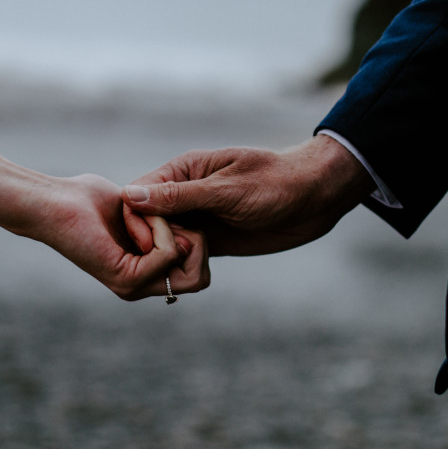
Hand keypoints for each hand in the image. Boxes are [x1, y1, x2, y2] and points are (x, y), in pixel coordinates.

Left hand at [26, 174, 210, 300]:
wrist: (53, 201)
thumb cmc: (87, 199)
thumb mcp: (139, 209)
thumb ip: (165, 219)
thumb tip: (192, 230)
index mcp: (145, 275)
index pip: (199, 273)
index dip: (193, 239)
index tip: (163, 215)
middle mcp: (141, 288)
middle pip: (202, 278)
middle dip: (195, 240)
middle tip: (160, 218)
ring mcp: (134, 287)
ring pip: (193, 268)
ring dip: (174, 229)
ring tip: (143, 216)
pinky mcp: (126, 279)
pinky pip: (169, 252)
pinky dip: (158, 225)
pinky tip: (132, 217)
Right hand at [122, 136, 373, 255]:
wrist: (316, 199)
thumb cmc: (276, 183)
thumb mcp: (226, 191)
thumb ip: (180, 196)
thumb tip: (131, 197)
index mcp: (183, 171)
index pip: (139, 195)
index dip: (135, 221)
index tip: (147, 245)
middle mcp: (185, 194)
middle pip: (146, 222)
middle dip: (149, 244)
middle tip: (165, 263)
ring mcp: (197, 218)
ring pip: (163, 242)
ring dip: (165, 258)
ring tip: (177, 272)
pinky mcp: (210, 240)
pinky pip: (184, 255)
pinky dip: (181, 267)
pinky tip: (185, 277)